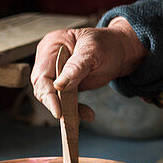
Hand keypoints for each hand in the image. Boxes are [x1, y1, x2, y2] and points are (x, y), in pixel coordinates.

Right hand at [31, 18, 146, 120]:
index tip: (58, 111)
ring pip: (53, 97)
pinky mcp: (65, 84)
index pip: (41, 74)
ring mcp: (56, 72)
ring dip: (67, 109)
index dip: (47, 94)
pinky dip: (74, 109)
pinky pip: (64, 100)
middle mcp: (49, 59)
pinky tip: (87, 113)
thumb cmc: (107, 44)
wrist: (120, 50)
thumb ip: (76, 67)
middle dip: (57, 104)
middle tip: (71, 118)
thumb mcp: (93, 51)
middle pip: (43, 87)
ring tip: (85, 114)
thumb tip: (58, 86)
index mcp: (51, 45)